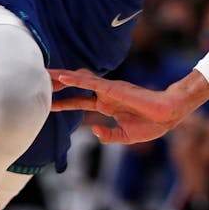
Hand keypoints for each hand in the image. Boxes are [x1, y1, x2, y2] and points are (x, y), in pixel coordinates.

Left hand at [49, 68, 208, 143]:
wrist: (168, 115)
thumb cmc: (151, 124)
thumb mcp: (125, 136)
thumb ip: (108, 135)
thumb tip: (94, 132)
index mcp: (107, 106)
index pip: (80, 102)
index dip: (64, 103)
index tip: (48, 104)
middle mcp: (105, 95)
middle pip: (76, 87)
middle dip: (58, 85)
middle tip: (40, 81)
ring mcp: (108, 90)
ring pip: (80, 80)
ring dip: (62, 78)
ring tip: (45, 74)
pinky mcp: (113, 89)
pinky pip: (90, 82)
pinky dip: (75, 79)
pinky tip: (62, 77)